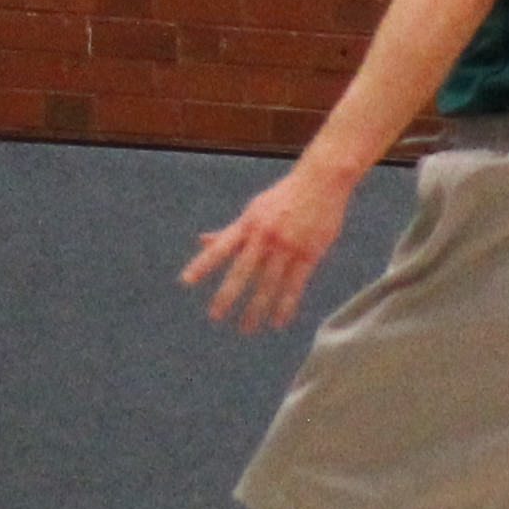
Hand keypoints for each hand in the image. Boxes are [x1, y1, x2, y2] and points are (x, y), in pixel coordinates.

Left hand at [182, 161, 354, 332]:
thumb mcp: (254, 209)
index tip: (185, 281)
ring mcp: (288, 245)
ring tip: (246, 328)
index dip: (203, 264)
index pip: (221, 247)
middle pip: (243, 271)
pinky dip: (286, 305)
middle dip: (228, 295)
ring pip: (269, 283)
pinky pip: (295, 285)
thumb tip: (202, 240)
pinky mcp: (309, 253)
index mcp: (249, 223)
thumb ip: (231, 230)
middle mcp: (265, 235)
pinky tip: (278, 321)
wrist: (322, 180)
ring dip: (256, 308)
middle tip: (215, 316)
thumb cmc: (284, 196)